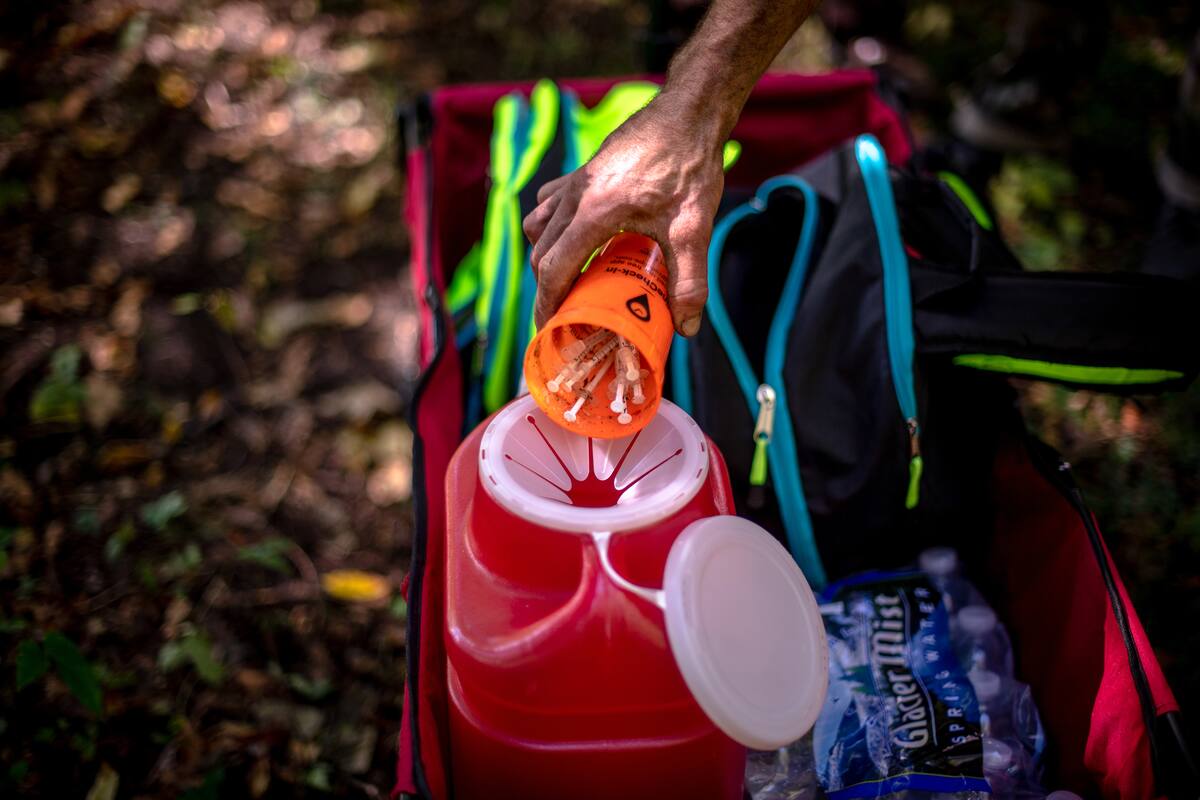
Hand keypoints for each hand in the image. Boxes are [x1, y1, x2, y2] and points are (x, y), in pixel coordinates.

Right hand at [522, 96, 724, 335]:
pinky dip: (553, 226)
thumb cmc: (689, 166)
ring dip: (546, 255)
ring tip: (573, 278)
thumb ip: (689, 280)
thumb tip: (686, 327)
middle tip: (566, 313)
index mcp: (593, 212)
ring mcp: (576, 180)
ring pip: (538, 225)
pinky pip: (550, 203)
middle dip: (547, 287)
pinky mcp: (584, 170)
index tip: (548, 328)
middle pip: (540, 251)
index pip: (553, 268)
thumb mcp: (693, 229)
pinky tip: (582, 238)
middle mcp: (575, 195)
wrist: (689, 113)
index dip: (547, 304)